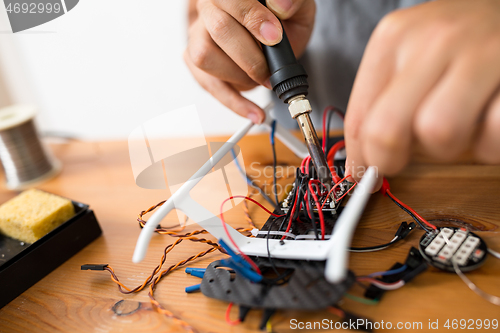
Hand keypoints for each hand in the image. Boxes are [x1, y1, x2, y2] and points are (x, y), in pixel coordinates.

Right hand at [184, 0, 314, 122]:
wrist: (275, 32)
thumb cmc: (283, 17)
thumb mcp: (298, 7)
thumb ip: (292, 1)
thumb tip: (280, 6)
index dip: (252, 19)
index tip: (274, 37)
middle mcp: (209, 7)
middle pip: (218, 29)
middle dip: (250, 57)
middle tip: (270, 70)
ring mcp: (198, 34)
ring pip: (204, 57)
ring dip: (240, 76)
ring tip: (262, 79)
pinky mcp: (195, 60)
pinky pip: (208, 84)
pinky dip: (234, 102)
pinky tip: (254, 112)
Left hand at [345, 0, 499, 188]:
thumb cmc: (457, 42)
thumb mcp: (408, 54)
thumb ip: (383, 101)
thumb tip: (362, 162)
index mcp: (394, 38)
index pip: (359, 118)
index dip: (360, 158)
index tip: (365, 172)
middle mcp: (431, 40)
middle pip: (387, 130)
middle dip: (391, 160)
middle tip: (404, 160)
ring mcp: (479, 52)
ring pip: (438, 133)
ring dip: (447, 148)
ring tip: (457, 128)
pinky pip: (493, 134)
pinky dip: (489, 144)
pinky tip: (488, 121)